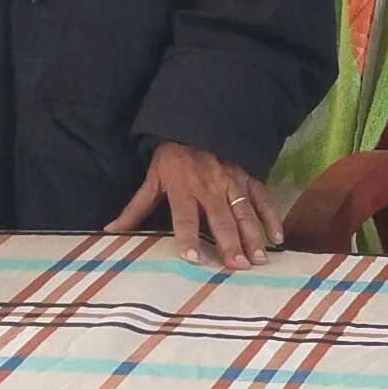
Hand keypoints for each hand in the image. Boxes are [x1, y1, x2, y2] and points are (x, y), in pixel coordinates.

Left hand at [117, 140, 277, 266]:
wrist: (198, 122)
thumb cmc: (172, 157)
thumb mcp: (152, 179)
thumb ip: (136, 208)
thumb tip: (110, 230)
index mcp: (183, 189)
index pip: (184, 217)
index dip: (187, 237)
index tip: (192, 257)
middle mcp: (209, 187)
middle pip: (220, 219)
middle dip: (229, 243)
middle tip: (237, 266)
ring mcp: (232, 182)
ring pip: (244, 212)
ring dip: (252, 236)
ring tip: (258, 260)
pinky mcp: (248, 178)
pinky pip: (262, 199)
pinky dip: (271, 217)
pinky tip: (277, 238)